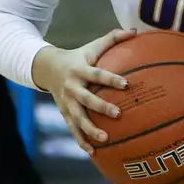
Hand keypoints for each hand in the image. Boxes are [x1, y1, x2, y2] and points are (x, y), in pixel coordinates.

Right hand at [30, 29, 135, 153]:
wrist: (48, 68)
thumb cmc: (79, 57)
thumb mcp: (92, 46)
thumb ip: (113, 38)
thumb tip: (135, 31)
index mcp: (80, 70)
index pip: (97, 74)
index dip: (111, 79)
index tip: (126, 85)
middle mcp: (72, 87)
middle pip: (87, 99)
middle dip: (101, 107)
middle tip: (118, 114)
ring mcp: (67, 102)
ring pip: (78, 118)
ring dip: (90, 130)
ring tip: (105, 139)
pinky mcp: (64, 113)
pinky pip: (73, 129)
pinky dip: (81, 141)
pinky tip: (93, 153)